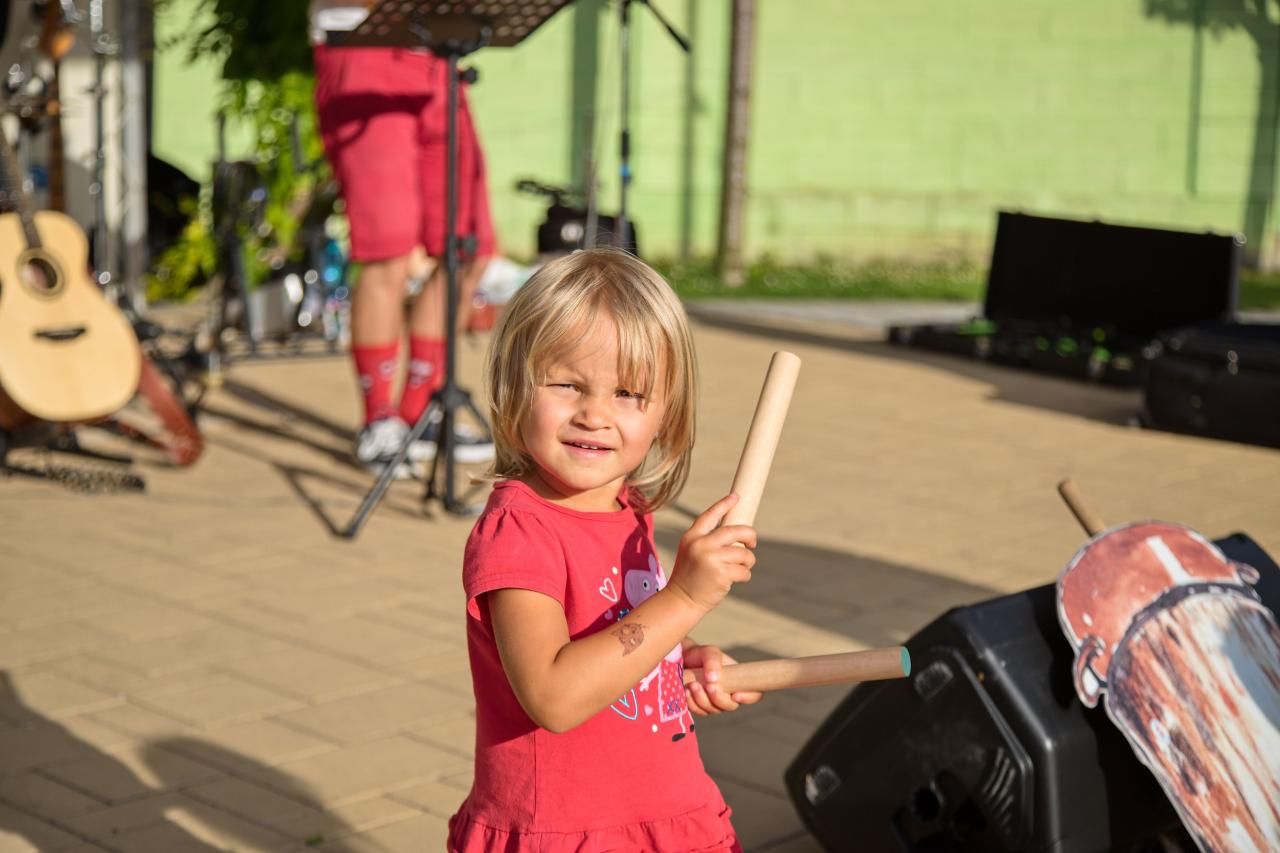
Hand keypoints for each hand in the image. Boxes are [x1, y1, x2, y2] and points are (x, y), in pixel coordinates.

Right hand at [666, 494, 756, 613]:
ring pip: (743, 553)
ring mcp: (711, 559)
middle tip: (752, 543)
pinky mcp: (721, 574)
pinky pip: (744, 570)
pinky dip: (745, 575)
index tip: (736, 497)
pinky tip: (737, 579)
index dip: (724, 505)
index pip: (710, 516)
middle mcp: (701, 545)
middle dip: (749, 535)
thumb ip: (707, 541)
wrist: (681, 600)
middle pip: (735, 530)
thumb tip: (737, 533)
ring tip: (741, 568)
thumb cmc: (690, 577)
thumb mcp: (691, 552)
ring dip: (747, 561)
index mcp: (692, 537)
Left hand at [684, 645, 762, 714]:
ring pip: (714, 710)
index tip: (735, 695)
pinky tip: (687, 691)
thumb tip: (713, 679)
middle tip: (709, 685)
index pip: (753, 694)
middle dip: (719, 698)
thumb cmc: (701, 655)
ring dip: (703, 699)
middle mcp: (728, 694)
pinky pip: (700, 712)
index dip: (749, 697)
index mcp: (738, 681)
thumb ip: (713, 660)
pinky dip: (693, 703)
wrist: (682, 660)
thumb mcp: (709, 652)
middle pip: (731, 706)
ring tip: (693, 684)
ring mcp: (715, 702)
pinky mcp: (701, 707)